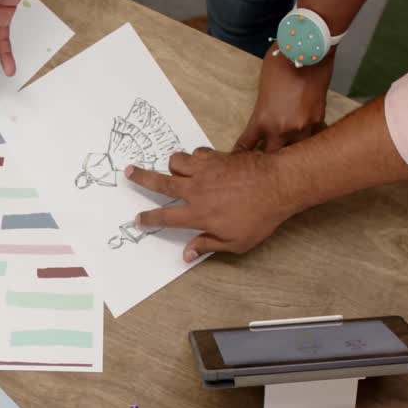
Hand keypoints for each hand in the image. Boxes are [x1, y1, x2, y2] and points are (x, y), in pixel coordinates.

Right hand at [126, 148, 304, 261]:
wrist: (278, 185)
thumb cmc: (260, 217)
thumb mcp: (236, 243)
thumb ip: (208, 245)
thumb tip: (186, 254)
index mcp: (198, 213)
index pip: (166, 216)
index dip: (149, 218)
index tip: (138, 218)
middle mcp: (196, 190)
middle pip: (161, 182)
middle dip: (142, 178)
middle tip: (128, 172)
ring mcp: (206, 170)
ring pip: (177, 161)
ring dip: (173, 166)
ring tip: (174, 170)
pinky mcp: (217, 157)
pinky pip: (197, 153)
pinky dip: (195, 158)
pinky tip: (202, 164)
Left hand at [234, 46, 333, 152]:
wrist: (308, 50)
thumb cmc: (280, 62)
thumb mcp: (263, 88)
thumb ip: (263, 108)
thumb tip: (265, 119)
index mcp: (262, 120)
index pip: (246, 146)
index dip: (240, 155)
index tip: (238, 161)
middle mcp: (281, 129)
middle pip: (270, 158)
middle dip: (265, 161)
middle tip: (262, 165)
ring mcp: (302, 127)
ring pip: (293, 154)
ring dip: (288, 156)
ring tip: (285, 160)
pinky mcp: (318, 121)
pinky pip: (310, 140)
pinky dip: (306, 142)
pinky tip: (305, 146)